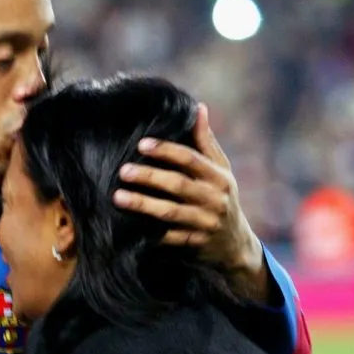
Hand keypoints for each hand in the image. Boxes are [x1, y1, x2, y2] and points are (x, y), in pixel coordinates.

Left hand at [112, 103, 269, 301]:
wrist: (236, 245)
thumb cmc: (222, 198)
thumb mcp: (222, 170)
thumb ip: (206, 142)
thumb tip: (199, 108)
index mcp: (219, 177)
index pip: (191, 159)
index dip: (166, 151)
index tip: (141, 144)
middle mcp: (214, 199)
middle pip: (178, 184)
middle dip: (149, 176)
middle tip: (123, 170)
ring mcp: (205, 223)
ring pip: (171, 212)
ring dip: (143, 204)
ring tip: (118, 197)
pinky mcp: (195, 244)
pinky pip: (169, 238)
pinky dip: (150, 232)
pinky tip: (129, 226)